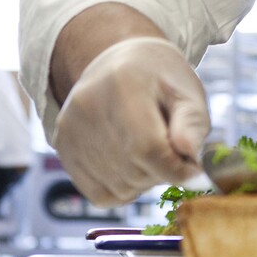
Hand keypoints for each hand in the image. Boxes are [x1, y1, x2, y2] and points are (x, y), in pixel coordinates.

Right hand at [52, 36, 209, 206]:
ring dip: (143, 181)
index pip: (148, 148)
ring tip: (150, 151)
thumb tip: (190, 159)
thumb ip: (193, 124)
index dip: (176, 169)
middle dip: (162, 172)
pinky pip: (100, 195)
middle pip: (133, 170)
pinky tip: (131, 162)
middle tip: (172, 153)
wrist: (118, 62)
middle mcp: (87, 106)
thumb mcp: (187, 91)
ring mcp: (69, 129)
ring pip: (118, 188)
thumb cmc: (160, 79)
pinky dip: (123, 189)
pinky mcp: (62, 147)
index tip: (193, 170)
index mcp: (122, 84)